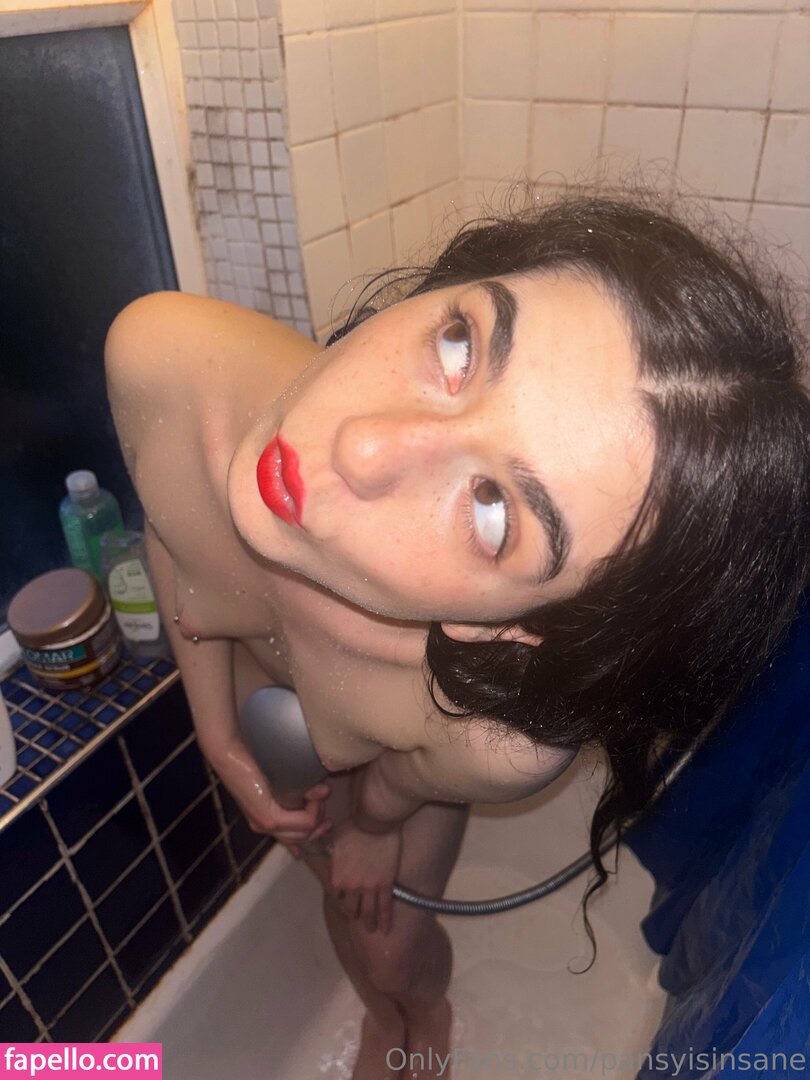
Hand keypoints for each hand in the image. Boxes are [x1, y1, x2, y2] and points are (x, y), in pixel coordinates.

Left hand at [208, 740, 331, 854]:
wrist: (230, 751)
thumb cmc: (251, 758)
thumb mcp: (277, 777)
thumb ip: (296, 788)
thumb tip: (325, 791)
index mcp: (264, 817)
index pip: (292, 839)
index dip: (312, 835)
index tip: (326, 824)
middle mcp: (264, 825)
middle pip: (304, 836)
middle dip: (319, 819)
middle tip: (324, 798)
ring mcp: (266, 824)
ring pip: (306, 830)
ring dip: (318, 811)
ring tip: (319, 791)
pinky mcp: (269, 818)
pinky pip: (304, 821)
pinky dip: (314, 808)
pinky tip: (314, 792)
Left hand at [327, 820, 402, 933]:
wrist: (373, 823)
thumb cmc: (353, 827)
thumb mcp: (335, 840)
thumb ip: (332, 852)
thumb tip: (328, 852)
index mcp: (337, 877)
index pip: (336, 896)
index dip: (341, 900)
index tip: (345, 901)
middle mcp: (351, 887)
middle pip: (351, 909)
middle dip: (354, 915)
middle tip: (358, 918)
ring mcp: (369, 888)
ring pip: (368, 912)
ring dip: (369, 923)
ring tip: (372, 929)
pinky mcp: (385, 885)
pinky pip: (385, 908)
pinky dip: (385, 920)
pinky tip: (386, 930)